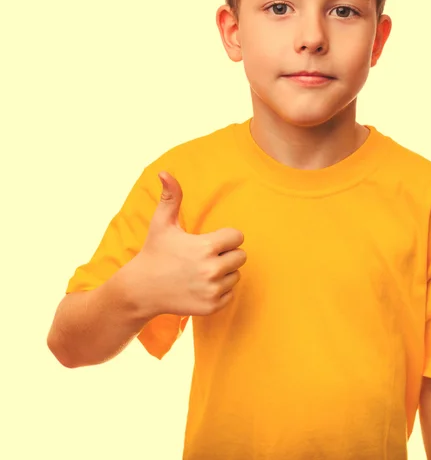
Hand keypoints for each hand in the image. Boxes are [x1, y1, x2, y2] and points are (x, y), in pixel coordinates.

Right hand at [125, 171, 245, 317]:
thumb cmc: (154, 252)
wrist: (140, 290)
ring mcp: (212, 290)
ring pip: (236, 275)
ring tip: (201, 271)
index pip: (238, 237)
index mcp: (207, 247)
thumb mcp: (162, 223)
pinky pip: (230, 294)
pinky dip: (220, 290)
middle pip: (241, 256)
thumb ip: (171, 197)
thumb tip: (165, 172)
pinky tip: (201, 286)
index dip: (225, 237)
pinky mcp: (211, 307)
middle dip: (227, 254)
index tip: (210, 241)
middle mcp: (212, 270)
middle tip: (205, 257)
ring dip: (224, 273)